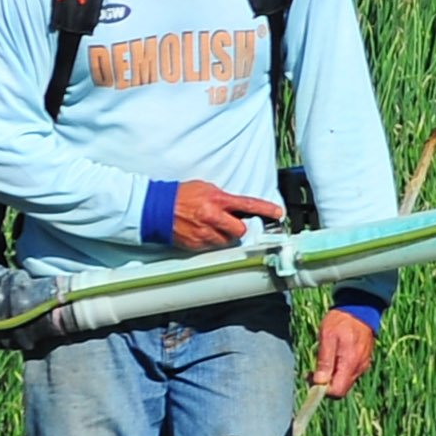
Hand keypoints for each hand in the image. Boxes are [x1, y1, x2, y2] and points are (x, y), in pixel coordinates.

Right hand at [167, 177, 282, 249]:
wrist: (157, 209)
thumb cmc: (181, 196)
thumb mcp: (206, 189)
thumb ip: (223, 199)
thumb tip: (237, 207)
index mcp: (217, 200)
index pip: (247, 204)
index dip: (265, 209)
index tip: (278, 213)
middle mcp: (213, 217)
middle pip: (240, 230)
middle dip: (237, 228)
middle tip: (227, 223)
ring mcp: (205, 233)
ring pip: (228, 241)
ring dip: (224, 236)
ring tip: (211, 227)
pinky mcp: (197, 244)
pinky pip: (213, 247)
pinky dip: (211, 241)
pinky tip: (201, 232)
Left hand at [312, 308, 376, 398]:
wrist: (360, 307)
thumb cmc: (341, 320)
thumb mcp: (328, 337)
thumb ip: (325, 361)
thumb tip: (319, 382)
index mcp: (350, 363)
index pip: (337, 391)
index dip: (323, 390)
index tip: (312, 378)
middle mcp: (359, 368)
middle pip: (341, 389)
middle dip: (325, 385)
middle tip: (312, 372)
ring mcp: (362, 365)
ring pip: (344, 381)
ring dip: (331, 377)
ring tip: (321, 361)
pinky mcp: (362, 360)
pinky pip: (349, 373)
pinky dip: (338, 370)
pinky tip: (332, 357)